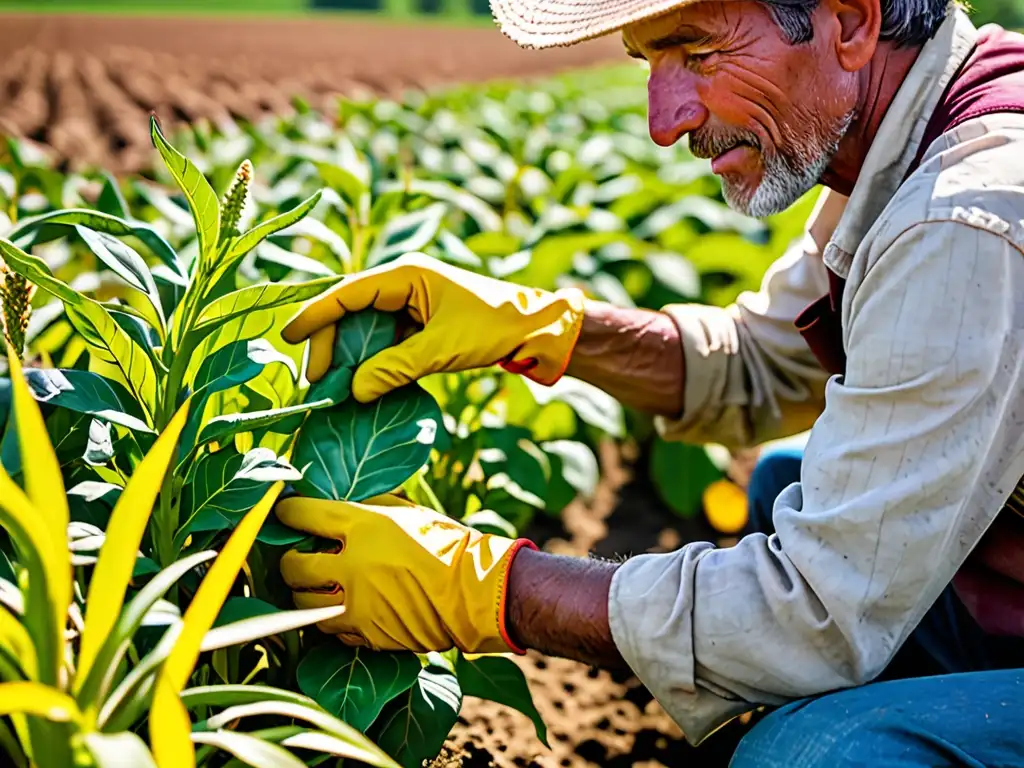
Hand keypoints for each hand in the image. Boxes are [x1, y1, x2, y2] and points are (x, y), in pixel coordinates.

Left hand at [274, 493, 536, 653]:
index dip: (287, 512)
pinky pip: (332, 630)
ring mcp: (356, 605)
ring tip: (315, 586)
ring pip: (303, 604)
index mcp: (361, 527)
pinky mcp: (367, 634)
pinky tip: (340, 608)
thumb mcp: (408, 511)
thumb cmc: (446, 544)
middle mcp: (351, 566)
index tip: (286, 513)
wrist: (475, 591)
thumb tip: (343, 503)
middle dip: (288, 560)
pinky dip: (331, 619)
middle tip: (297, 556)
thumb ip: (370, 506)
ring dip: (304, 593)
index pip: (302, 515)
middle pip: (291, 566)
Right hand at [281, 252, 584, 401]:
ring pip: (366, 329)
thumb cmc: (495, 327)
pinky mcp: (421, 324)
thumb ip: (396, 368)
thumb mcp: (443, 349)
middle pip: (350, 311)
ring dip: (351, 357)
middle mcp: (404, 283)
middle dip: (331, 345)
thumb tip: (353, 391)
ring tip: (334, 389)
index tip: (287, 339)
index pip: (347, 293)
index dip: (315, 316)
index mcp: (406, 274)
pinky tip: (363, 386)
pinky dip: (373, 362)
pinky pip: (385, 341)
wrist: (537, 329)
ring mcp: (412, 303)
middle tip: (317, 382)